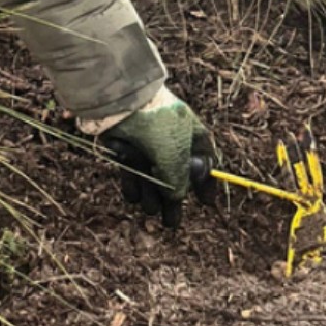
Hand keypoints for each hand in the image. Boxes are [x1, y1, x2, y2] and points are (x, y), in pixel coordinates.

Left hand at [100, 87, 215, 227]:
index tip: (205, 203)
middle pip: (176, 174)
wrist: (119, 101)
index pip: (205, 160)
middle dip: (173, 198)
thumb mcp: (175, 156)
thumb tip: (177, 198)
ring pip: (151, 176)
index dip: (205, 182)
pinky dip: (132, 185)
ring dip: (151, 195)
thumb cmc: (155, 125)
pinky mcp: (125, 146)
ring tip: (150, 209)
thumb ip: (178, 180)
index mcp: (191, 133)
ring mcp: (146, 143)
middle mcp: (170, 139)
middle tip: (171, 223)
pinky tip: (133, 195)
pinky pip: (131, 172)